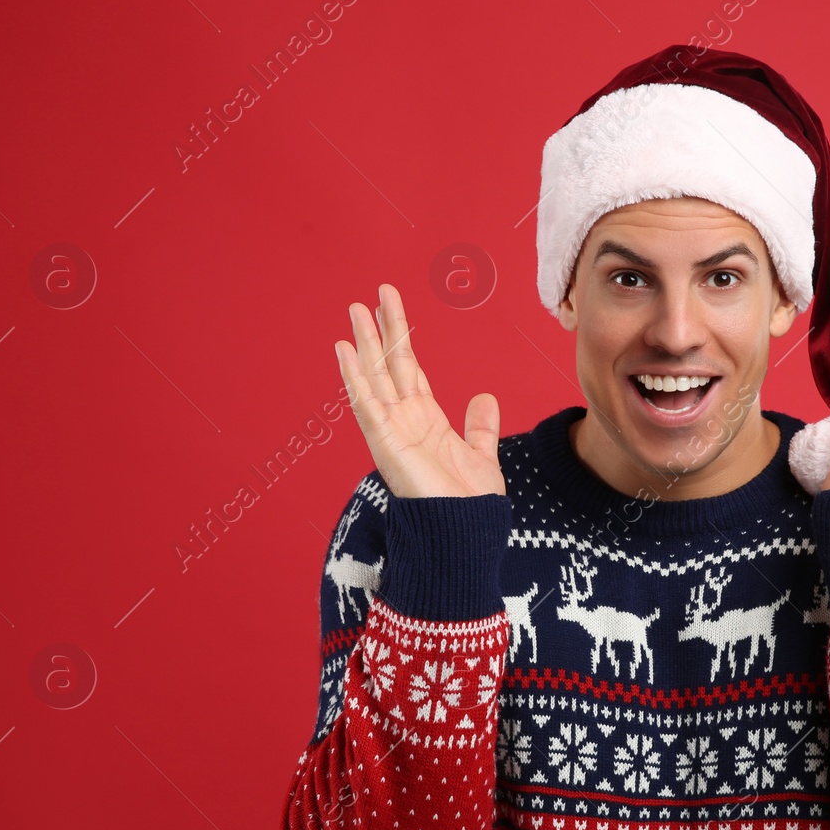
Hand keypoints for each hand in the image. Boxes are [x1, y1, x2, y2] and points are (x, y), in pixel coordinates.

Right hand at [334, 283, 505, 498]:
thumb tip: (485, 397)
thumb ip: (480, 427)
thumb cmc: (469, 504)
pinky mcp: (384, 442)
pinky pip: (365, 402)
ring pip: (375, 376)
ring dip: (364, 343)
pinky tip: (344, 348)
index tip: (392, 310)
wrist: (465, 533)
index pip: (410, 370)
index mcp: (425, 420)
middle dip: (381, 331)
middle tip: (371, 296)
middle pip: (389, 365)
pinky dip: (354, 375)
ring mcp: (391, 430)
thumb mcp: (480, 455)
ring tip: (354, 309)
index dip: (401, 339)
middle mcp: (404, 421)